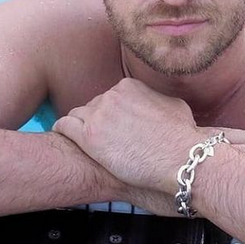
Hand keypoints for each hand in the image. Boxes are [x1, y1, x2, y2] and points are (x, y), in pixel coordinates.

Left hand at [53, 78, 200, 192]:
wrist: (179, 157)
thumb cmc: (181, 134)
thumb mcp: (172, 104)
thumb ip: (155, 98)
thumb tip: (155, 101)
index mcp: (128, 86)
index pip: (109, 96)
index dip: (111, 113)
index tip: (112, 125)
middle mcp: (111, 96)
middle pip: (93, 106)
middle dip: (97, 120)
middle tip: (102, 138)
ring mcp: (98, 115)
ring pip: (77, 115)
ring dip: (80, 126)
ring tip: (81, 140)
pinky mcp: (89, 137)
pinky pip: (64, 126)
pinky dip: (62, 130)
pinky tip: (63, 135)